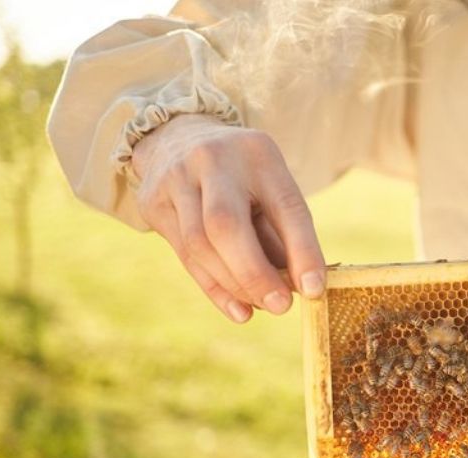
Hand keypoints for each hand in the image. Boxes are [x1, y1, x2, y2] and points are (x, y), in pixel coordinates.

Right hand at [133, 115, 325, 322]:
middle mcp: (213, 160)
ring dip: (234, 284)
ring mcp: (176, 179)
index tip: (314, 289)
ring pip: (199, 244)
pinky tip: (238, 310)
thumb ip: (283, 233)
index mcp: (258, 153)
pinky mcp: (154, 202)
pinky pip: (185, 255)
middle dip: (255, 273)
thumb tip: (299, 287)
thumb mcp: (270, 186)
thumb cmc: (243, 175)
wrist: (178, 138)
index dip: (302, 251)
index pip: (284, 205)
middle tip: (281, 306)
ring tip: (262, 306)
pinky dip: (214, 288)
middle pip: (226, 225)